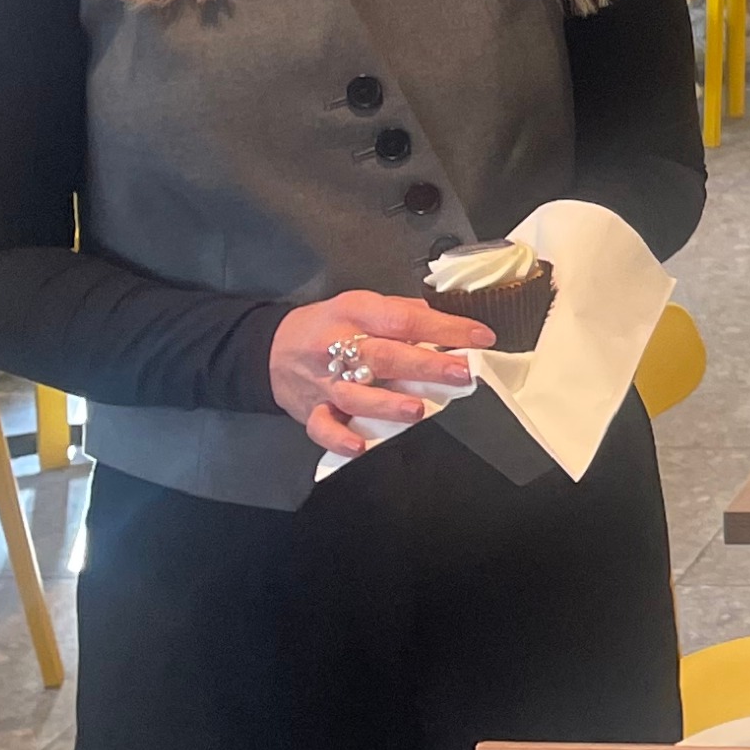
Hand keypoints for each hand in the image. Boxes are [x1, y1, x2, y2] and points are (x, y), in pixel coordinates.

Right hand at [272, 290, 492, 456]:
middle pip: (383, 356)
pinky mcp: (311, 410)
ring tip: (416, 410)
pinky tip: (360, 445)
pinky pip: (323, 426)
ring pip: (355, 394)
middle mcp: (338, 346)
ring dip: (386, 404)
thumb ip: (400, 312)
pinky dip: (340, 437)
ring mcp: (324, 382)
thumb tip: (444, 321)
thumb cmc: (327, 326)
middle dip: (425, 365)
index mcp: (356, 313)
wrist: (270, 349)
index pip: (403, 319)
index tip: (480, 338)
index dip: (443, 328)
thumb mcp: (360, 304)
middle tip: (461, 373)